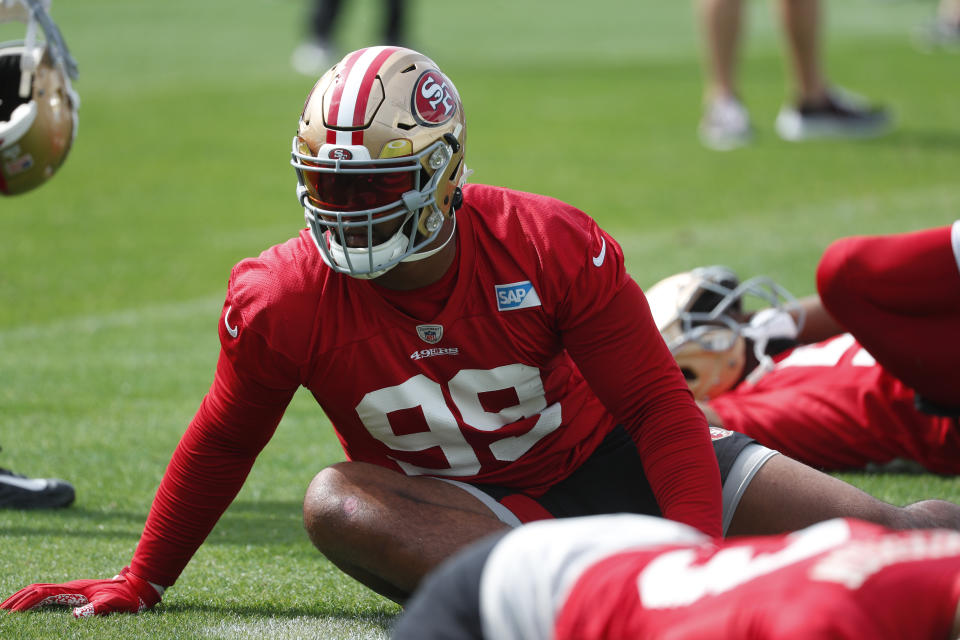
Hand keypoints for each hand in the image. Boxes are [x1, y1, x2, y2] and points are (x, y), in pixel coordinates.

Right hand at [0, 567, 161, 616]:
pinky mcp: (75, 592)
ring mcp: (72, 588)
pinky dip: (33, 598)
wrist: (139, 586)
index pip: (42, 593)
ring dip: (22, 598)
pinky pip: (48, 594)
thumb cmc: (126, 597)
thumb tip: (75, 616)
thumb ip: (95, 609)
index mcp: (74, 588)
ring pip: (40, 590)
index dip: (25, 603)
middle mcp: (69, 586)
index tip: (9, 613)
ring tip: (6, 608)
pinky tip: (28, 606)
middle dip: (16, 600)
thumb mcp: (112, 603)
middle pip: (36, 589)